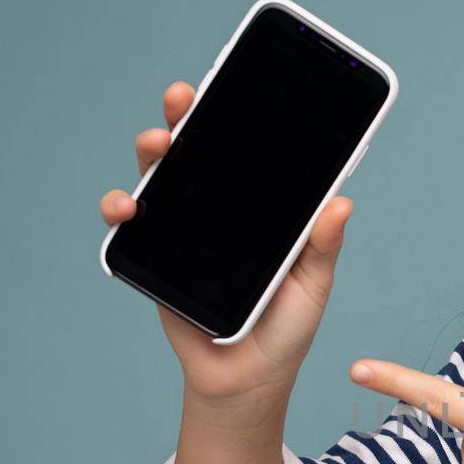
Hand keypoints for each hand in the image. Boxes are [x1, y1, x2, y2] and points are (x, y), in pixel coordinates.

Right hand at [99, 80, 355, 403]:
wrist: (247, 380)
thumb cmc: (286, 329)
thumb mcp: (313, 285)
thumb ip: (323, 246)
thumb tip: (342, 201)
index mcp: (258, 207)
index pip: (246, 152)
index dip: (239, 116)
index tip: (237, 82)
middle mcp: (217, 209)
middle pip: (197, 151)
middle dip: (185, 116)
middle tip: (184, 99)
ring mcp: (181, 230)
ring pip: (159, 177)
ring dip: (151, 152)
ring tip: (158, 145)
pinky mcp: (153, 258)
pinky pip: (130, 226)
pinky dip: (121, 208)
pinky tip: (128, 206)